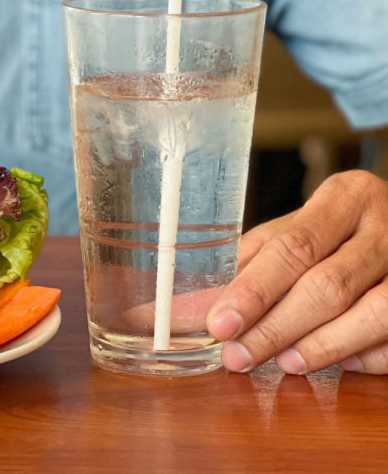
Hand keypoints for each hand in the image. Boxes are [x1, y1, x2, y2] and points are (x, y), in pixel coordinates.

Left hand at [207, 169, 387, 374]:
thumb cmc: (341, 230)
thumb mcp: (301, 228)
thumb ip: (254, 260)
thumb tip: (195, 306)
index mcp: (347, 197)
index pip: (293, 247)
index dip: (254, 290)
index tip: (220, 323)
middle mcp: (387, 228)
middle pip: (327, 286)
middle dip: (276, 327)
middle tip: (237, 355)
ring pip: (371, 315)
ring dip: (320, 346)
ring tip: (282, 363)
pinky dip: (366, 356)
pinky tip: (338, 364)